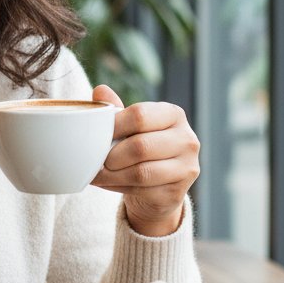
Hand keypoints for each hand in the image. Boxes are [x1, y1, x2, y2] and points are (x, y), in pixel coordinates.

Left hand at [90, 85, 200, 236]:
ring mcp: (186, 167)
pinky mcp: (178, 192)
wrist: (156, 186)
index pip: (140, 115)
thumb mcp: (128, 126)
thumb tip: (99, 90)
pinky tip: (108, 183)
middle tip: (96, 159)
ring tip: (97, 173)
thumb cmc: (139, 147)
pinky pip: (142, 190)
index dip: (113, 126)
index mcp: (173, 114)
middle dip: (112, 155)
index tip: (97, 135)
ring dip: (112, 175)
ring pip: (141, 172)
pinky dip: (118, 187)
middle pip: (140, 146)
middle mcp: (186, 139)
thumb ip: (115, 110)